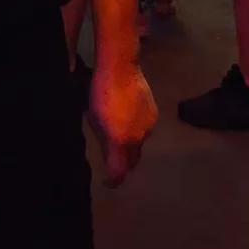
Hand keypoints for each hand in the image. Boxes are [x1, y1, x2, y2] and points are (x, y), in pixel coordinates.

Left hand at [88, 61, 157, 186]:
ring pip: (139, 144)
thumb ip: (103, 140)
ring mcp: (149, 126)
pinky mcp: (154, 114)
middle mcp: (138, 138)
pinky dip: (136, 128)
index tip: (106, 181)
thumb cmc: (101, 92)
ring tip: (119, 127)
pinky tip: (128, 115)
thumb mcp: (94, 119)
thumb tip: (108, 152)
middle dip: (122, 163)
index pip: (119, 172)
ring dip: (130, 143)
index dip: (113, 181)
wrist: (121, 67)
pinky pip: (145, 129)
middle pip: (132, 161)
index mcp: (121, 141)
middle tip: (112, 156)